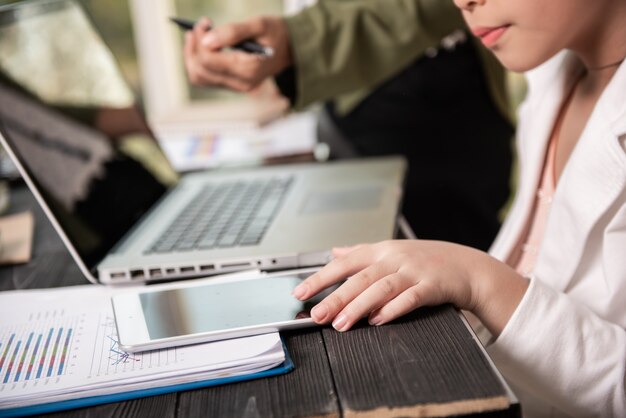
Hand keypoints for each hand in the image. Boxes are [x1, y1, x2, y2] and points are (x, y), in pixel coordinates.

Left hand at [183, 16, 291, 91]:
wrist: (290, 48)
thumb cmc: (275, 33)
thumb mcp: (259, 24)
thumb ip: (233, 32)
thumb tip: (206, 41)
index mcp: (248, 69)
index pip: (209, 59)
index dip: (200, 39)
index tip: (205, 22)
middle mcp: (241, 83)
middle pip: (200, 69)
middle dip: (194, 46)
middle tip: (201, 25)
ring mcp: (236, 87)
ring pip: (198, 76)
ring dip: (191, 55)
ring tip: (197, 35)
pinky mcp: (231, 85)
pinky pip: (204, 78)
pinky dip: (198, 62)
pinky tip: (202, 46)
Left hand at [292, 240, 528, 335]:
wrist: (468, 267)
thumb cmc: (427, 260)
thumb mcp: (392, 251)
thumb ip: (362, 252)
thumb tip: (335, 252)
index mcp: (381, 250)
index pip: (345, 263)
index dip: (321, 277)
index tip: (301, 292)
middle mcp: (394, 258)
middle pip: (359, 278)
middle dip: (335, 297)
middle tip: (317, 314)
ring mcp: (413, 271)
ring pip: (380, 288)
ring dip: (359, 306)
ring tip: (341, 323)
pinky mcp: (432, 285)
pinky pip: (410, 298)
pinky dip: (393, 309)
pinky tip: (378, 320)